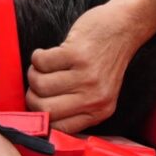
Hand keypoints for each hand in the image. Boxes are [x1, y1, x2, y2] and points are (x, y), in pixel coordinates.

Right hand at [26, 0, 155, 133]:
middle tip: (37, 82)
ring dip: (34, 73)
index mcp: (99, 111)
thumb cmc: (105, 60)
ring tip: (43, 66)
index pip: (58, 128)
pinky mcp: (77, 54)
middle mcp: (94, 97)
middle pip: (44, 108)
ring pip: (40, 84)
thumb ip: (77, 108)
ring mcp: (86, 75)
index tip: (38, 102)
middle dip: (32, 95)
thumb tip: (41, 117)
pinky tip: (47, 53)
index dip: (41, 115)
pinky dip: (38, 56)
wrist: (124, 28)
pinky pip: (41, 62)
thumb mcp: (99, 93)